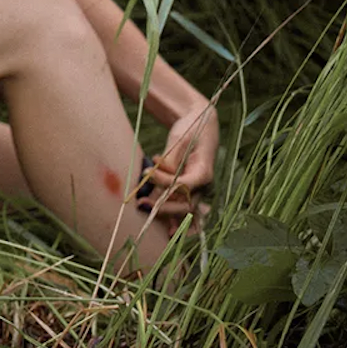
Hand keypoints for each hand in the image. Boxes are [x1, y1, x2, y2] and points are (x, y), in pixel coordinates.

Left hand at [142, 102, 218, 220]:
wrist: (202, 124)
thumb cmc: (192, 128)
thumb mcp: (180, 139)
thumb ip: (171, 160)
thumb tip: (157, 173)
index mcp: (204, 171)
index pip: (185, 185)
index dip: (166, 183)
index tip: (148, 173)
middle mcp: (203, 185)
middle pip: (185, 205)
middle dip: (164, 207)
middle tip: (142, 203)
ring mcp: (197, 190)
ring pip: (182, 208)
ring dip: (164, 212)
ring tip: (144, 206)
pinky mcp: (189, 189)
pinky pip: (180, 205)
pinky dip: (170, 212)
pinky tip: (163, 223)